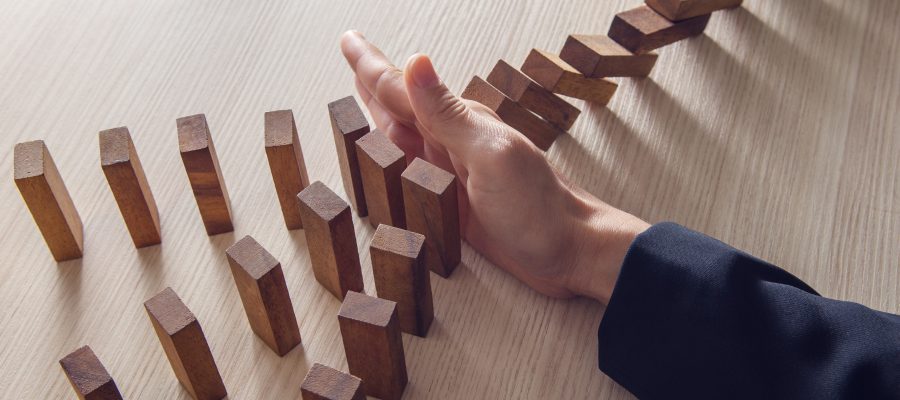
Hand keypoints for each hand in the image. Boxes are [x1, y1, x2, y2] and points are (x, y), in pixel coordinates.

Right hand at [340, 31, 648, 303]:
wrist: (569, 253)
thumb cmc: (538, 209)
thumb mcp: (491, 157)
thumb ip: (449, 116)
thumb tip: (417, 63)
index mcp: (458, 125)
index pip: (402, 88)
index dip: (370, 65)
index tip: (349, 40)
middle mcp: (450, 144)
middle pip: (396, 107)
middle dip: (368, 82)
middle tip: (349, 55)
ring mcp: (450, 172)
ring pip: (399, 138)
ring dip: (374, 116)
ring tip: (356, 96)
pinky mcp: (452, 202)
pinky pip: (409, 174)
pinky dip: (390, 162)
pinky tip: (386, 159)